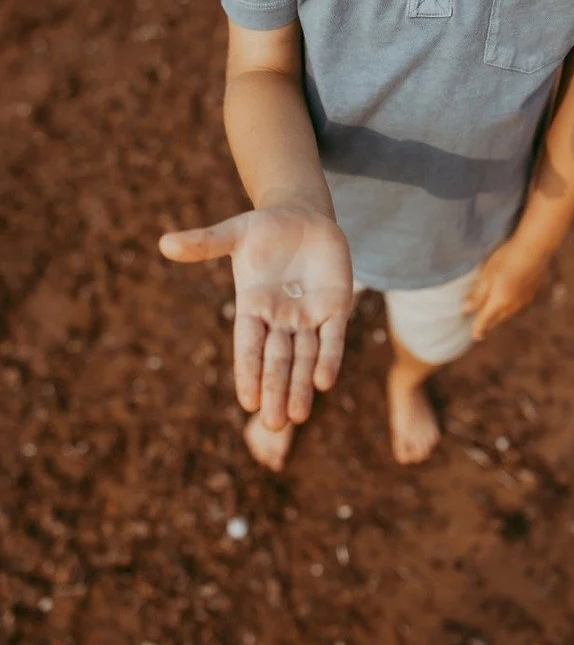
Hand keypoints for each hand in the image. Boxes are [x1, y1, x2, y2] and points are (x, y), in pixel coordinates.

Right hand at [159, 206, 353, 429]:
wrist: (305, 219)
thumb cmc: (266, 230)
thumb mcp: (235, 233)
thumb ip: (205, 243)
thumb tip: (164, 243)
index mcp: (253, 307)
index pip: (248, 347)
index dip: (248, 373)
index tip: (248, 402)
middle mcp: (280, 319)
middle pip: (277, 362)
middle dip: (276, 391)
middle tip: (276, 425)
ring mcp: (309, 316)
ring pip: (304, 358)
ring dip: (301, 387)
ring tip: (298, 417)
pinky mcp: (337, 308)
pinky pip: (333, 339)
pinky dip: (329, 359)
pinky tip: (325, 383)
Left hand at [463, 232, 553, 342]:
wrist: (534, 250)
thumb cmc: (506, 259)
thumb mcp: (486, 275)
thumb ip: (477, 295)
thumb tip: (466, 310)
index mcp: (498, 302)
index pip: (485, 320)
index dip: (478, 328)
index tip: (475, 336)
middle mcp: (512, 305)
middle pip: (497, 320)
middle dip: (489, 324)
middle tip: (481, 328)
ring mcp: (523, 300)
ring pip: (508, 314)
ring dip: (499, 317)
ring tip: (492, 316)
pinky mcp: (531, 293)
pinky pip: (517, 306)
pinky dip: (508, 308)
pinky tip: (507, 302)